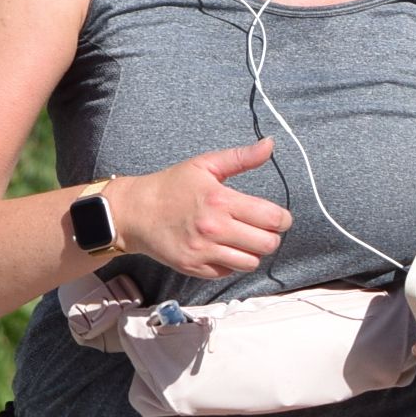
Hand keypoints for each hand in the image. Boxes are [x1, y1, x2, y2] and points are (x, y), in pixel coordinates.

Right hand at [112, 139, 292, 277]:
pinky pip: (229, 272)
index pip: (273, 219)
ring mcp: (203, 251)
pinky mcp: (194, 267)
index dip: (283, 219)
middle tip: (259, 229)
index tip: (277, 217)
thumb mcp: (205, 165)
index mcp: (220, 201)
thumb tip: (270, 144)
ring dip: (252, 252)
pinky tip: (222, 248)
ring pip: (251, 263)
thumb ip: (241, 157)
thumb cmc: (170, 186)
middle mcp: (213, 228)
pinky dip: (231, 263)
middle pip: (268, 244)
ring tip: (241, 239)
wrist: (132, 212)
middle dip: (270, 236)